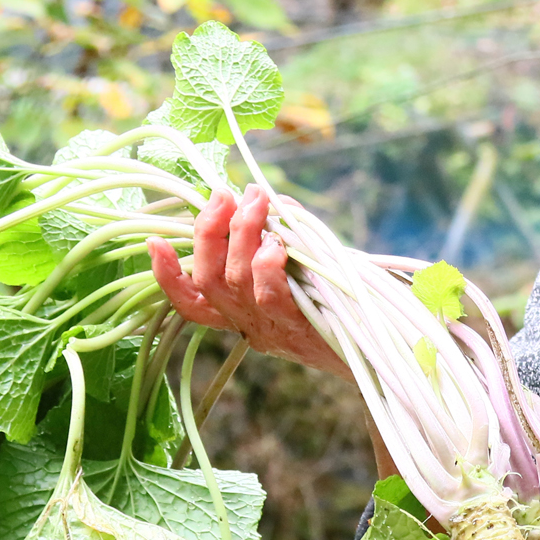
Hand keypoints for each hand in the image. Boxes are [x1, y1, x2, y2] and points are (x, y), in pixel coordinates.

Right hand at [149, 186, 349, 380]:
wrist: (384, 346)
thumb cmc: (340, 300)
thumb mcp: (301, 269)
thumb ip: (278, 238)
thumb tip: (261, 197)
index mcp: (243, 315)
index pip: (191, 302)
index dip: (167, 276)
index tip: (155, 241)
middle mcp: (249, 326)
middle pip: (208, 279)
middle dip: (210, 230)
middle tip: (226, 194)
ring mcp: (271, 329)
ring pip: (235, 279)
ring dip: (242, 232)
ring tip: (258, 200)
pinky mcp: (297, 328)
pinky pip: (268, 294)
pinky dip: (266, 262)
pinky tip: (278, 242)